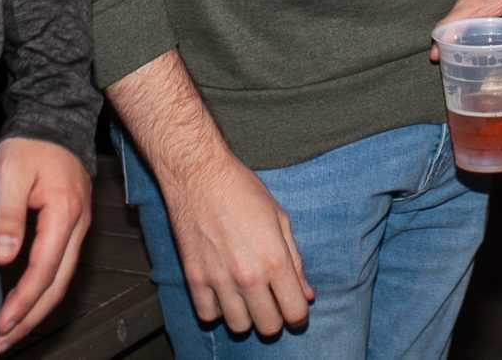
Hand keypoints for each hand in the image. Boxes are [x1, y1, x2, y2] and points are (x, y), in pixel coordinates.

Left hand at [0, 138, 92, 351]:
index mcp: (64, 213)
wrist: (54, 118)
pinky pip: (60, 266)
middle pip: (57, 284)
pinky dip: (42, 289)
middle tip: (1, 342)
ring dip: (36, 309)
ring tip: (9, 331)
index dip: (22, 302)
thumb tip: (2, 258)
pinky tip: (23, 301)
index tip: (0, 325)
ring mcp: (78, 226)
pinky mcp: (71, 225)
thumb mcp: (10, 173)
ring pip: (61, 279)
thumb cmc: (31, 143)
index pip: (44, 270)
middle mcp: (78, 225)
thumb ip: (7, 216)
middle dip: (30, 318)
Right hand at [159, 151, 312, 338]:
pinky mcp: (194, 278)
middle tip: (270, 303)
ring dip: (246, 317)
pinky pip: (208, 316)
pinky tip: (222, 293)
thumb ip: (295, 262)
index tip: (293, 308)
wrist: (199, 175)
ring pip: (239, 327)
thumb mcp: (280, 219)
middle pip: (269, 327)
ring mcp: (219, 279)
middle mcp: (248, 275)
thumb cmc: (243, 190)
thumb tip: (307, 294)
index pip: (295, 313)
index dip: (298, 314)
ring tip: (246, 298)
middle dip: (275, 318)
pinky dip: (216, 311)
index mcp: (275, 259)